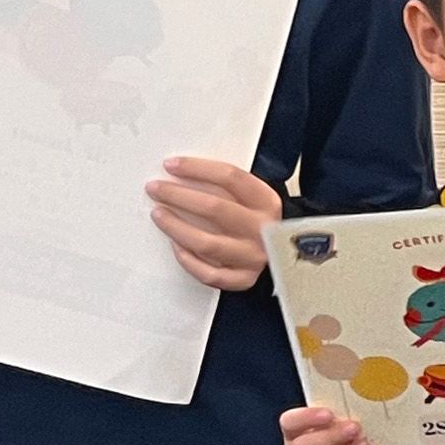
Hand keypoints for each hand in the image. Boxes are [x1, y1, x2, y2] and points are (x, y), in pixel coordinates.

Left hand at [148, 158, 280, 290]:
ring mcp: (253, 256)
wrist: (288, 254)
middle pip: (215, 208)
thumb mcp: (253, 198)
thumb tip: (181, 174)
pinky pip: (210, 273)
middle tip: (156, 189)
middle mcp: (262, 229)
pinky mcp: (244, 279)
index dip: (197, 169)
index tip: (171, 165)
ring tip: (158, 214)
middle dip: (178, 196)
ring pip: (207, 243)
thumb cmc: (257, 221)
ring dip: (176, 227)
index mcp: (266, 202)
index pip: (230, 178)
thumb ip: (226, 186)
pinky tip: (175, 246)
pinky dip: (188, 260)